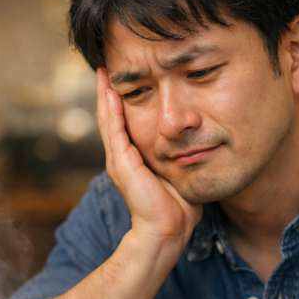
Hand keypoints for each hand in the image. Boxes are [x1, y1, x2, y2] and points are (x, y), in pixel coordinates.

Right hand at [96, 68, 201, 247]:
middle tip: (105, 68)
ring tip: (103, 73)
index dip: (120, 102)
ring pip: (108, 121)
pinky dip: (111, 110)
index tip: (122, 80)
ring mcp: (119, 161)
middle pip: (110, 118)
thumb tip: (194, 139)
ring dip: (104, 96)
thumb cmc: (177, 206)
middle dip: (107, 93)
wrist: (167, 230)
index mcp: (132, 160)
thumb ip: (178, 155)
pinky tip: (110, 92)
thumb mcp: (177, 171)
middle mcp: (121, 158)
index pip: (122, 124)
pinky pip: (114, 130)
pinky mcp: (123, 164)